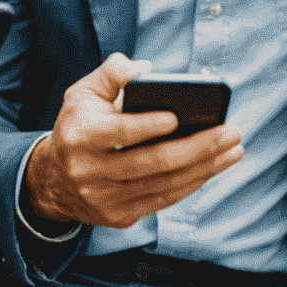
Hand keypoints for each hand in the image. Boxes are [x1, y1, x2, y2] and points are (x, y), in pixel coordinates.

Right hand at [23, 54, 244, 229]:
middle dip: (198, 148)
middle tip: (231, 132)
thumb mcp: (83, 92)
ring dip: (206, 168)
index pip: (120, 133)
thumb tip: (147, 70)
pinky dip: (192, 184)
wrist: (52, 180)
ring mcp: (106, 199)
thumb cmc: (79, 125)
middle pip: (152, 163)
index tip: (178, 116)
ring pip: (164, 185)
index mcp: (80, 136)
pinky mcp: (120, 216)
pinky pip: (163, 200)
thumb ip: (113, 72)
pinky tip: (214, 167)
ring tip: (234, 150)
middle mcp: (90, 172)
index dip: (149, 126)